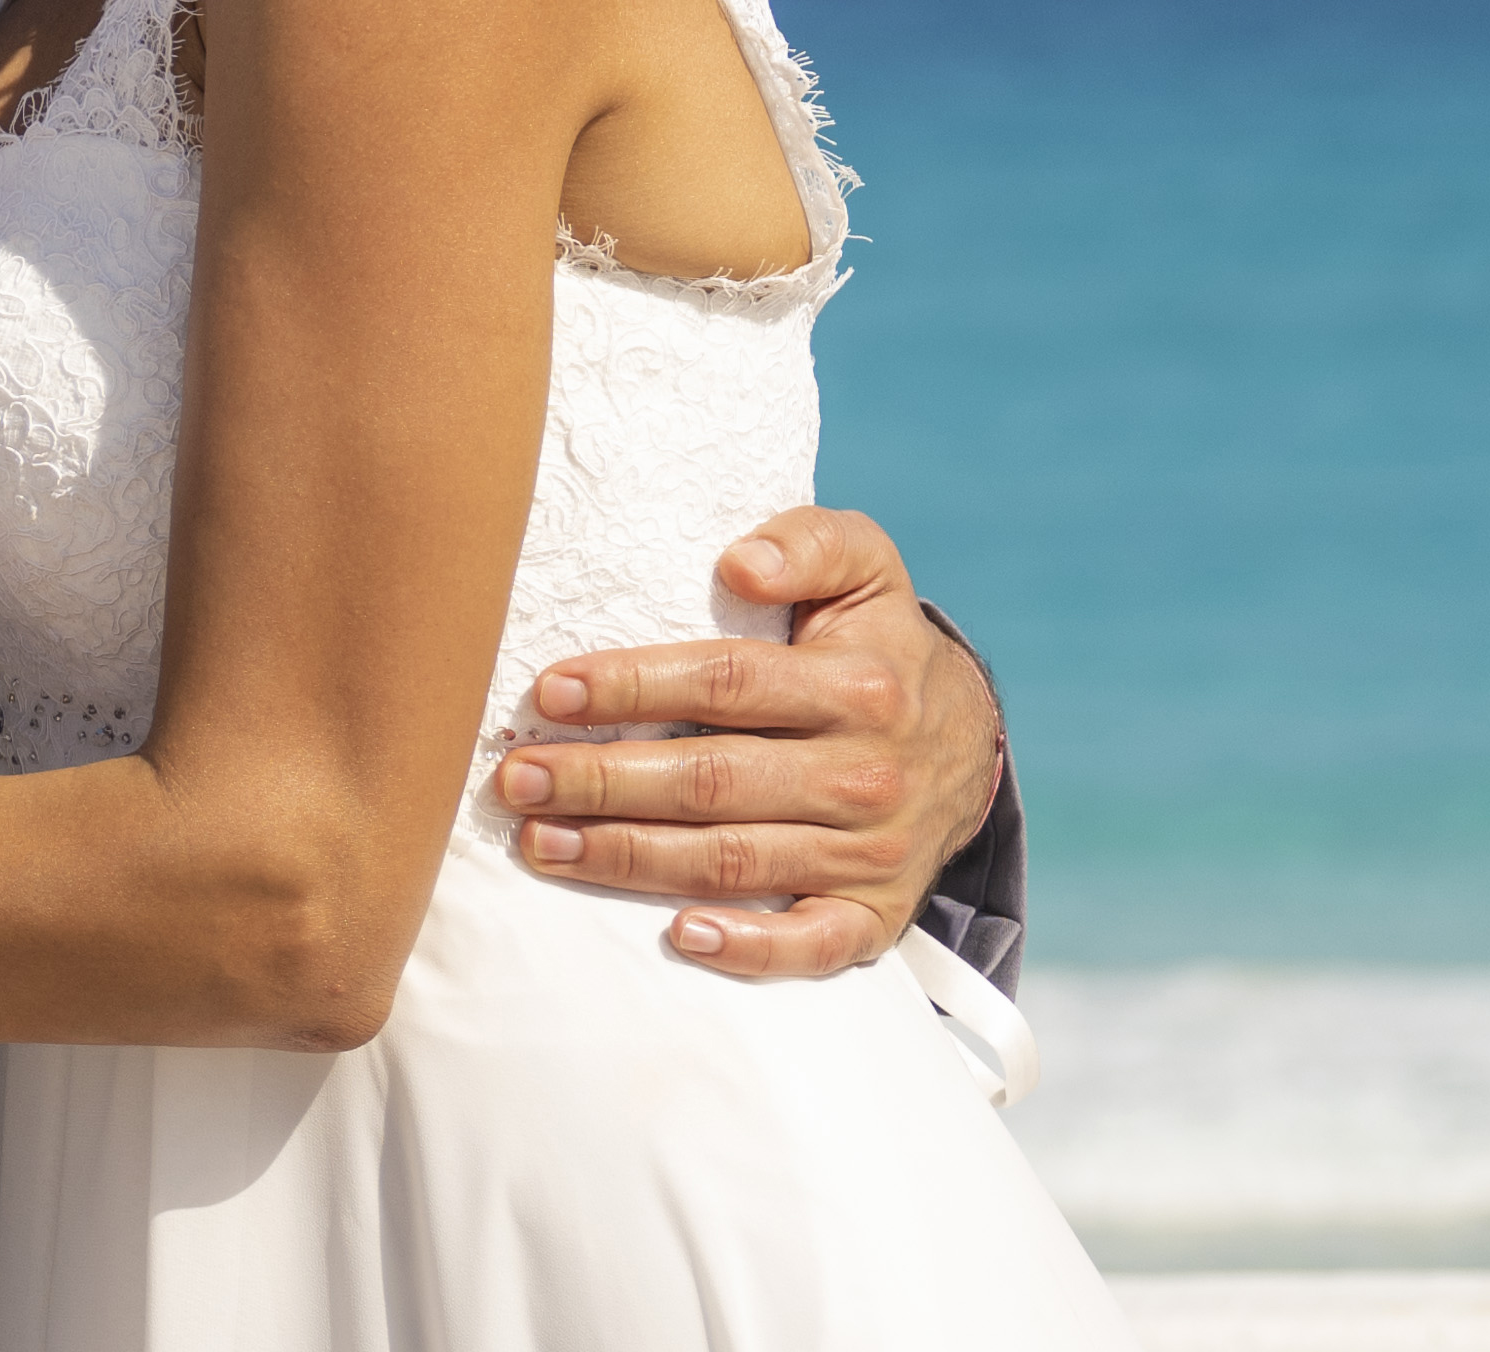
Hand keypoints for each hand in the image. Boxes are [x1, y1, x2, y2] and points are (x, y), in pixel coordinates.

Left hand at [498, 504, 1000, 982]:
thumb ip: (808, 541)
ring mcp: (870, 853)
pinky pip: (809, 946)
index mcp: (857, 685)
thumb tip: (738, 564)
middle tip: (518, 781)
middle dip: (602, 782)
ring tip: (543, 846)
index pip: (726, 683)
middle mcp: (864, 773)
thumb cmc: (880, 646)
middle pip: (713, 781)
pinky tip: (677, 937)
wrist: (971, 744)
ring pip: (734, 862)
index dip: (634, 686)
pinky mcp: (874, 916)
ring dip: (630, 858)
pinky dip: (747, 949)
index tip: (551, 690)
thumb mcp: (867, 567)